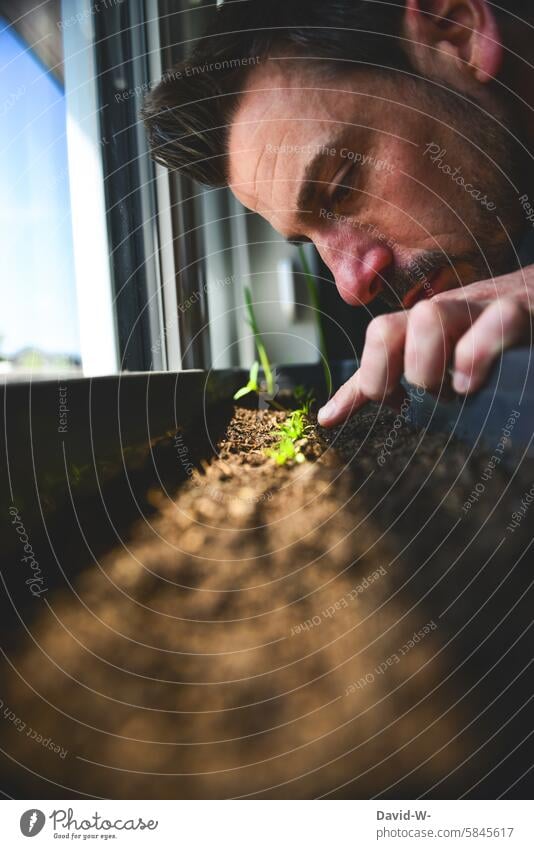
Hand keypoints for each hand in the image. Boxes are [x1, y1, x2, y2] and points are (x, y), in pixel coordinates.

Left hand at [317, 265, 533, 427]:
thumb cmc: (490, 333)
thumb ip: (384, 382)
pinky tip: (477, 382)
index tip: (395, 406)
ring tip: (458, 391)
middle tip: (422, 399)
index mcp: (421, 326)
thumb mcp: (431, 357)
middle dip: (391, 374)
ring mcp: (481, 308)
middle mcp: (444, 312)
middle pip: (387, 328)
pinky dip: (479, 355)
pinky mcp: (521, 311)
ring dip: (430, 365)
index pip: (376, 339)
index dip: (371, 379)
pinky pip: (496, 323)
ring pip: (428, 317)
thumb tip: (327, 417)